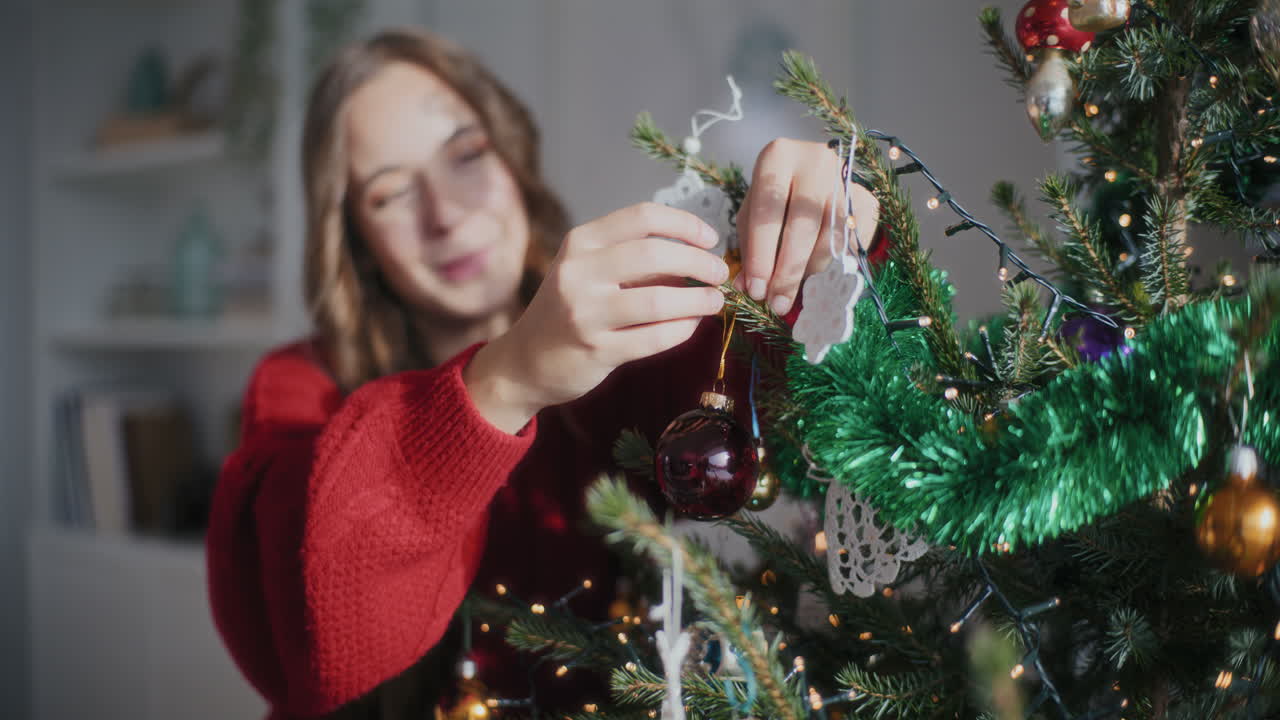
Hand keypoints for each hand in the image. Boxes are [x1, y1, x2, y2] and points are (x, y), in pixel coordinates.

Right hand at [465, 203, 728, 432]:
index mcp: (580, 243)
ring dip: (698, 299)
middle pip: (655, 254)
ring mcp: (585, 313)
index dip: (684, 225)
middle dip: (699, 262)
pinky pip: (656, 337)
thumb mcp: (588, 271)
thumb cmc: (567, 310)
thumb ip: (634, 259)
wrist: (525, 362)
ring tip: (714, 301)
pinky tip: (691, 324)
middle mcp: (578, 272)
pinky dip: (683, 329)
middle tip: (719, 273)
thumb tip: (696, 255)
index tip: (709, 238)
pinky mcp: (597, 350)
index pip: (642, 217)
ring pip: (660, 299)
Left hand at [735, 138, 878, 315]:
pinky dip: (835, 265)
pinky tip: (819, 276)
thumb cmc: (776, 194)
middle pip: (802, 227)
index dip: (761, 257)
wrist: (815, 171)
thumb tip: (749, 287)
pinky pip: (852, 243)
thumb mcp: (754, 212)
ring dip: (811, 272)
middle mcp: (815, 161)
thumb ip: (750, 247)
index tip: (756, 291)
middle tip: (777, 303)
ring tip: (795, 291)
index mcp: (778, 158)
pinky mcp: (867, 199)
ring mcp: (846, 179)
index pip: (767, 214)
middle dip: (788, 272)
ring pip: (831, 237)